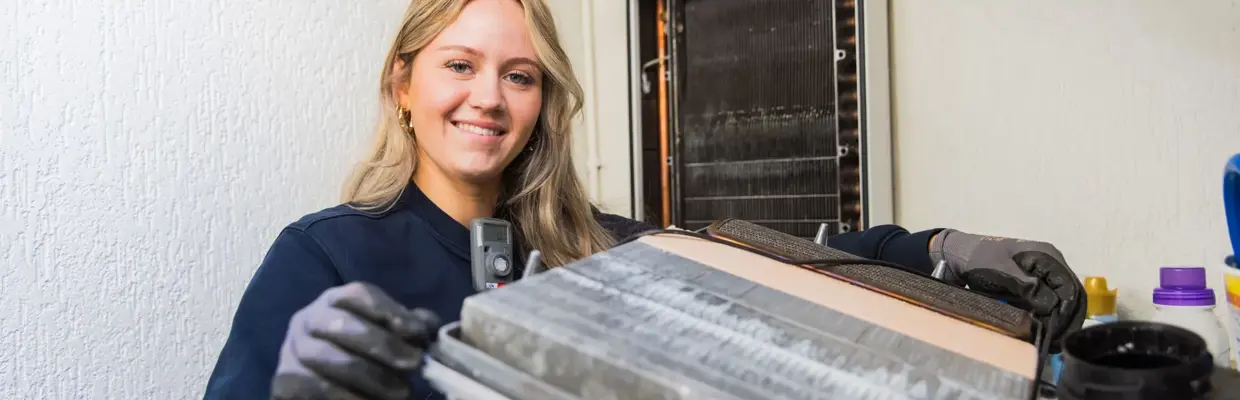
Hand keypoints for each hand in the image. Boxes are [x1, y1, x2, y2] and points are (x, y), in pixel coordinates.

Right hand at [270, 282, 440, 399]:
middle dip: (383, 345)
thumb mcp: (385, 333)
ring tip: (401, 392)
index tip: (416, 331)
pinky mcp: (284, 382)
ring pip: (328, 358)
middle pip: (343, 324)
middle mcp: (307, 320)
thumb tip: (427, 327)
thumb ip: (408, 326)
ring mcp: (292, 350)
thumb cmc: (362, 353)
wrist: (323, 384)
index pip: (358, 294)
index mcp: (334, 301)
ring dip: (370, 378)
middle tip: (414, 364)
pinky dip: (346, 398)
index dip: (388, 310)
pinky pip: (314, 389)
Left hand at [929, 229, 1086, 351]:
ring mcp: (1044, 275)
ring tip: (1052, 341)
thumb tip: (1052, 306)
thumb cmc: (979, 259)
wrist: (960, 254)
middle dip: (1067, 320)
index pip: (1069, 287)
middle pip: (1071, 296)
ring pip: (1063, 301)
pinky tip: (1045, 332)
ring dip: (1061, 321)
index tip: (1056, 331)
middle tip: (1057, 342)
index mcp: (1047, 257)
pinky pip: (1050, 303)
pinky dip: (1050, 318)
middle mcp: (1052, 265)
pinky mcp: (1035, 285)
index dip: (1067, 312)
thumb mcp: (1000, 271)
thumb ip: (1026, 286)